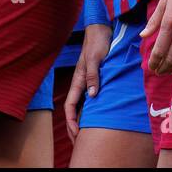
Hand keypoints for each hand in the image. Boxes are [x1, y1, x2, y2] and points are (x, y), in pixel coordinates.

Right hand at [63, 23, 110, 142]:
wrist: (101, 28)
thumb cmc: (98, 42)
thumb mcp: (95, 58)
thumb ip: (93, 75)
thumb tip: (93, 95)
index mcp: (78, 80)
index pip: (70, 105)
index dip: (72, 121)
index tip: (77, 134)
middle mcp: (81, 83)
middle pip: (74, 110)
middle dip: (74, 126)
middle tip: (79, 142)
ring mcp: (87, 81)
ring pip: (81, 106)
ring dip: (82, 120)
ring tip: (86, 135)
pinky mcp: (95, 78)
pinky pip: (90, 98)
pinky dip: (90, 110)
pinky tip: (96, 116)